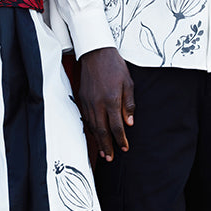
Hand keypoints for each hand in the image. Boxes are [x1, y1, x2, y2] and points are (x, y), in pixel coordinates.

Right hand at [78, 46, 134, 160]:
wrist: (95, 53)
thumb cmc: (114, 66)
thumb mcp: (128, 83)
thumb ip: (128, 104)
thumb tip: (129, 122)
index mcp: (111, 100)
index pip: (116, 126)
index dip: (120, 139)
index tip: (124, 147)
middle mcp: (98, 104)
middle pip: (102, 131)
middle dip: (107, 146)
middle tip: (110, 158)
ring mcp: (88, 102)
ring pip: (92, 126)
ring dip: (98, 140)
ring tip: (103, 151)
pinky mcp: (81, 98)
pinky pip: (86, 118)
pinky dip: (90, 129)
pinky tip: (94, 134)